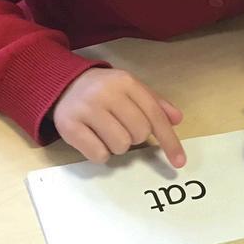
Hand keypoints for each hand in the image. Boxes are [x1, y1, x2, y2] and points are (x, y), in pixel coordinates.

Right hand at [53, 67, 186, 167]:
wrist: (64, 84)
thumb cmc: (104, 89)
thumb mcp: (130, 88)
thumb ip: (154, 103)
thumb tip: (177, 119)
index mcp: (125, 82)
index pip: (155, 115)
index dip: (169, 141)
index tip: (179, 161)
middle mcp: (106, 93)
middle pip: (139, 133)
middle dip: (135, 137)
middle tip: (122, 126)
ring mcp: (86, 109)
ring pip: (120, 146)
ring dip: (118, 146)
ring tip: (107, 132)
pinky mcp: (69, 127)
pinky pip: (98, 155)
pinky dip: (100, 153)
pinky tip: (93, 139)